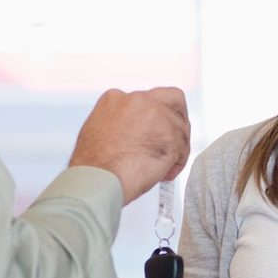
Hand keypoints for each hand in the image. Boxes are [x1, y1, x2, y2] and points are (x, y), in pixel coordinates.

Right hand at [68, 87, 191, 204]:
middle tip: (175, 138)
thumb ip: (121, 122)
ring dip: (177, 147)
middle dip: (178, 118)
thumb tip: (137, 130)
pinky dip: (178, 162)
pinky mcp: (171, 134)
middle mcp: (139, 100)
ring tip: (164, 166)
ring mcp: (156, 115)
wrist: (98, 179)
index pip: (147, 98)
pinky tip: (166, 172)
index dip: (155, 116)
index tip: (155, 130)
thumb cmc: (95, 166)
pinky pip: (183, 147)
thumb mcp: (98, 129)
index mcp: (116, 98)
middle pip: (173, 99)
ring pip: (180, 127)